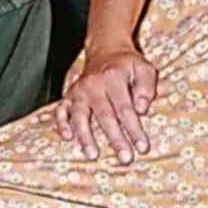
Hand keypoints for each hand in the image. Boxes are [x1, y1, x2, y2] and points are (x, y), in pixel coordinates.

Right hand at [55, 42, 157, 162]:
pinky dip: (62, 124)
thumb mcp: (144, 68)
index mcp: (114, 77)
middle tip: (124, 158)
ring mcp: (80, 90)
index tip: (142, 147)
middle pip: (105, 115)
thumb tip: (142, 109)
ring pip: (80, 115)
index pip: (125, 108)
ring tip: (92, 154)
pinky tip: (68, 137)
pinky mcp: (69, 95)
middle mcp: (94, 84)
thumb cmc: (127, 64)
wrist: (105, 49)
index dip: (134, 129)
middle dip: (115, 139)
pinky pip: (61, 110)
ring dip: (85, 136)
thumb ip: (146, 87)